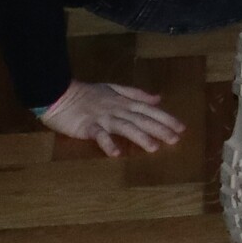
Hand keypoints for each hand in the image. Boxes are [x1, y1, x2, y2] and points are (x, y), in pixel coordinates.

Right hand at [38, 80, 184, 156]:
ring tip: (153, 147)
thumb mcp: (114, 89)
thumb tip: (157, 98)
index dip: (166, 118)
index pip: (150, 110)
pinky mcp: (88, 127)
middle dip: (159, 129)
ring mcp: (103, 118)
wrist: (60, 95)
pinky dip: (108, 144)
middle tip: (175, 140)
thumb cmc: (87, 94)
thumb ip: (136, 94)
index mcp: (124, 102)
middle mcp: (118, 110)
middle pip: (142, 119)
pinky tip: (116, 153)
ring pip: (125, 127)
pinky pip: (100, 136)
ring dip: (140, 137)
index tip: (181, 128)